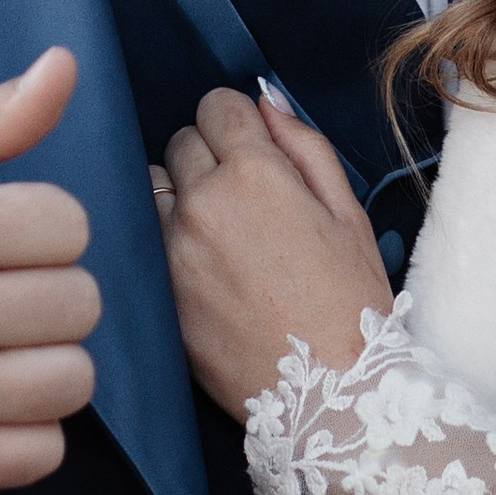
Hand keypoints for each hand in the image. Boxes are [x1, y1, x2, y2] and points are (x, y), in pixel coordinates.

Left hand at [153, 86, 391, 419]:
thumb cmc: (351, 302)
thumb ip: (304, 146)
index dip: (239, 122)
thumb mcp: (347, 212)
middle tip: (245, 197)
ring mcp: (171, 249)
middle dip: (210, 155)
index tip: (253, 149)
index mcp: (255, 175)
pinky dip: (166, 240)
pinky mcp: (156, 291)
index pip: (218, 105)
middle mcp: (202, 203)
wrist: (329, 394)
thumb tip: (267, 100)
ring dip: (178, 194)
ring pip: (153, 187)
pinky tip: (202, 267)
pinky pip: (145, 239)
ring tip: (217, 232)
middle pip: (182, 141)